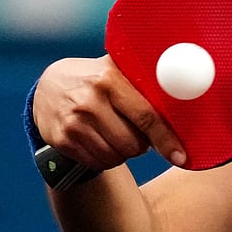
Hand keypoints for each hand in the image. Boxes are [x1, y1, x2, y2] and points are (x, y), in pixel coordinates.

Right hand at [32, 55, 186, 169]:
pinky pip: (98, 163)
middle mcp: (90, 101)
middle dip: (142, 144)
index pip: (146, 116)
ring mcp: (74, 123)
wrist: (47, 88)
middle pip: (133, 144)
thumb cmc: (95, 78)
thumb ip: (143, 79)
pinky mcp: (62, 140)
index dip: (166, 139)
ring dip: (124, 152)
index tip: (180, 156)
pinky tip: (102, 141)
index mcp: (109, 79)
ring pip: (116, 157)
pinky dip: (106, 158)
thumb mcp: (115, 69)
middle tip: (137, 133)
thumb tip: (184, 88)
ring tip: (117, 134)